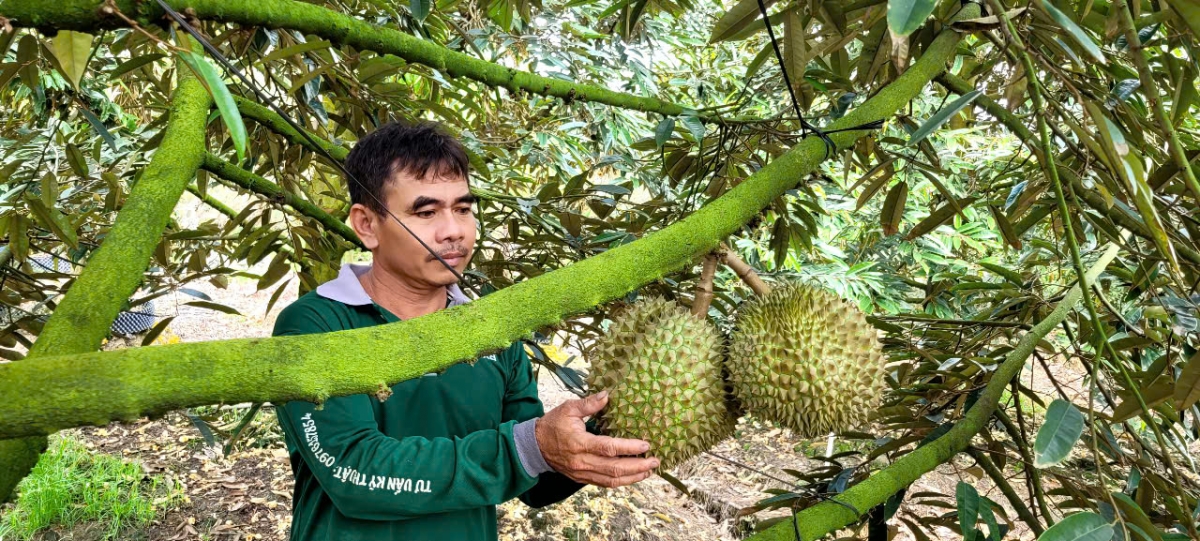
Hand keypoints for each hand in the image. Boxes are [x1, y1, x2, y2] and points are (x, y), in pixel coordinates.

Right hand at [534, 390, 659, 487]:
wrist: (534, 447)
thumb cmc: (552, 425)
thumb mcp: (568, 409)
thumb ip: (589, 404)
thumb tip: (607, 394)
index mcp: (579, 443)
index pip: (609, 448)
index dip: (629, 448)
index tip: (646, 445)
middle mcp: (582, 462)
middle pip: (614, 469)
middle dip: (637, 467)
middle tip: (655, 461)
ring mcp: (582, 473)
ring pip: (611, 480)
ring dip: (632, 477)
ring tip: (649, 471)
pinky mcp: (582, 478)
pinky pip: (604, 484)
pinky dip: (621, 481)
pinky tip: (632, 476)